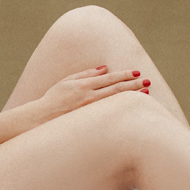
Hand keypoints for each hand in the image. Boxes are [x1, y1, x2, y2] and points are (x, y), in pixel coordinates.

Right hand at [34, 66, 149, 122]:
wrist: (40, 118)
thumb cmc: (53, 98)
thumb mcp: (67, 81)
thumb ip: (86, 74)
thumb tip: (104, 68)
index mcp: (84, 85)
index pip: (109, 78)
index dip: (125, 74)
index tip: (137, 72)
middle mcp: (89, 97)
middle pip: (116, 89)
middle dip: (134, 84)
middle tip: (148, 81)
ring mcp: (90, 111)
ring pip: (116, 102)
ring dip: (132, 96)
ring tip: (146, 93)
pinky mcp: (90, 121)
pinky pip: (110, 114)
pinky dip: (122, 110)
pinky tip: (131, 108)